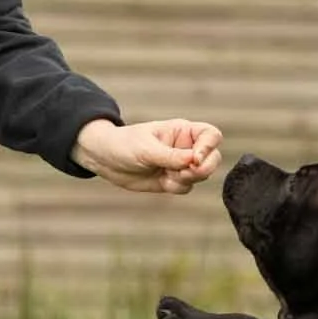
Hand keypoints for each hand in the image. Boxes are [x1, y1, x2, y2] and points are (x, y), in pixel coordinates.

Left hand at [71, 119, 222, 194]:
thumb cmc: (124, 144)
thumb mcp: (146, 149)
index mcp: (183, 131)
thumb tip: (194, 162)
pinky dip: (177, 187)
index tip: (194, 159)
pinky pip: (186, 187)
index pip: (211, 135)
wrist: (105, 159)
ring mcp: (180, 164)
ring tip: (168, 176)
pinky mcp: (172, 180)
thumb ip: (171, 156)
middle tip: (184, 173)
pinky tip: (162, 182)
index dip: (209, 147)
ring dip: (188, 179)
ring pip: (201, 176)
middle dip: (202, 169)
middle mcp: (186, 147)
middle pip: (212, 158)